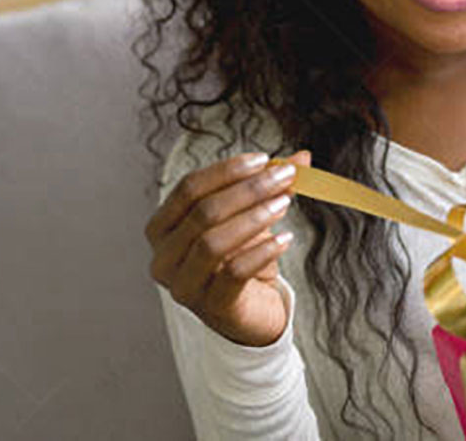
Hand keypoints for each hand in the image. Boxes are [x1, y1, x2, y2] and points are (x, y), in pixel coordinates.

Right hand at [145, 149, 310, 346]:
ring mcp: (184, 286)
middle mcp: (164, 257)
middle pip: (203, 212)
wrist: (251, 309)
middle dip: (248, 190)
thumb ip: (270, 187)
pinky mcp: (211, 306)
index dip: (226, 170)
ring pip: (213, 243)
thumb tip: (302, 157)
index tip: (263, 160)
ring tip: (285, 203)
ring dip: (254, 217)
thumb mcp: (251, 216)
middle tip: (283, 177)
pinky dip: (262, 251)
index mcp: (163, 228)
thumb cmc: (240, 257)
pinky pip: (234, 273)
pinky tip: (284, 239)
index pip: (188, 188)